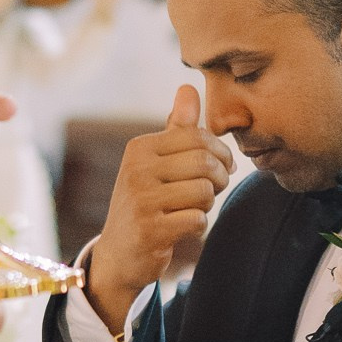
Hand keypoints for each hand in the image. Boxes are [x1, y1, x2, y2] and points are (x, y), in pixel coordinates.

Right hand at [87, 87, 235, 335]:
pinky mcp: (149, 230)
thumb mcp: (155, 162)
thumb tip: (189, 87)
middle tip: (214, 189)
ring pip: (204, 192)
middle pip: (205, 163)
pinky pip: (197, 219)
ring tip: (192, 208)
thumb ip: (176, 128)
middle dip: (220, 178)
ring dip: (207, 204)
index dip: (220, 152)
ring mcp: (140, 200)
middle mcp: (135, 170)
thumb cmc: (146, 201)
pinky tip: (182, 228)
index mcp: (139, 148)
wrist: (120, 254)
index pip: (198, 136)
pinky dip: (198, 226)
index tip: (221, 167)